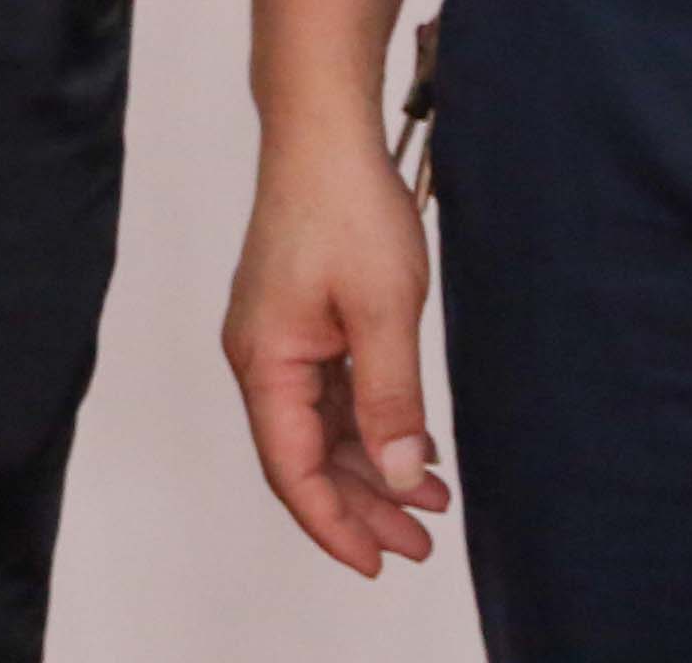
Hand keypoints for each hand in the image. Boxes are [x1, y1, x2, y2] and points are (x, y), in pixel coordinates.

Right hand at [224, 124, 447, 573]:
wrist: (325, 128)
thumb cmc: (345, 205)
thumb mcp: (384, 310)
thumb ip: (391, 399)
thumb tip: (401, 477)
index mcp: (266, 363)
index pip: (293, 470)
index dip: (335, 524)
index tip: (377, 562)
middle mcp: (261, 357)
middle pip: (306, 455)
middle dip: (363, 504)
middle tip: (420, 544)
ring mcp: (278, 336)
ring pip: (322, 424)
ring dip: (373, 464)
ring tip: (430, 500)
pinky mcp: (300, 316)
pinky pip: (331, 390)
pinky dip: (369, 420)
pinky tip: (413, 439)